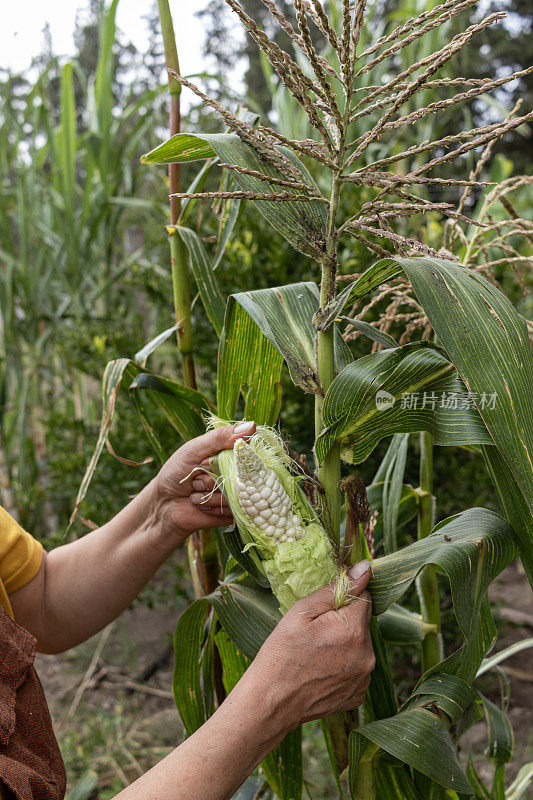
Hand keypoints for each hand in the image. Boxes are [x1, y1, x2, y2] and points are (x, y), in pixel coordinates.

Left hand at [154, 421, 255, 539]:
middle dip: (211, 477)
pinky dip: (211, 506)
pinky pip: (230, 509)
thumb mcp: (195, 449)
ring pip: (234, 493)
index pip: (247, 451)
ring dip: (208, 493)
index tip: (204, 462)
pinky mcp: (233, 512)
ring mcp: (237, 493)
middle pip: (241, 474)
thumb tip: (252, 426)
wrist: (164, 503)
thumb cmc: (177, 471)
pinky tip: (200, 505)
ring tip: (195, 491)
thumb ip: (222, 437)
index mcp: (230, 454)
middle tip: (195, 477)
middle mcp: (237, 473)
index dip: (225, 458)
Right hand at [246, 560, 373, 728]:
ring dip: (345, 644)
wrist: (270, 702)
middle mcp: (367, 655)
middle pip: (362, 623)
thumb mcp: (301, 612)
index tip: (324, 609)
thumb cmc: (280, 654)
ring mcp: (364, 679)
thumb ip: (336, 589)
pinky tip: (321, 671)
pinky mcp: (358, 695)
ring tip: (316, 654)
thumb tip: (365, 569)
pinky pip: (357, 669)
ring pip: (360, 646)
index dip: (344, 598)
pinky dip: (344, 666)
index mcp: (354, 630)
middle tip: (314, 633)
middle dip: (344, 622)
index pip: (365, 597)